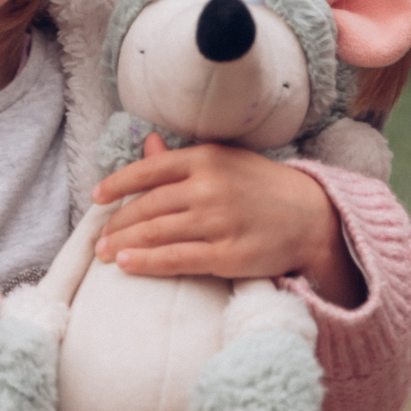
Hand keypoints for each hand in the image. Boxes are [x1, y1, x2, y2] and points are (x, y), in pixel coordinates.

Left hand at [95, 136, 365, 308]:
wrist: (313, 218)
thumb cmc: (264, 187)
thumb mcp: (226, 161)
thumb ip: (183, 159)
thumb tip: (146, 145)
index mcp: (206, 158)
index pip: (149, 169)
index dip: (117, 184)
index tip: (97, 197)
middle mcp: (209, 187)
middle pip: (147, 206)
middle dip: (117, 223)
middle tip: (98, 237)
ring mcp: (218, 222)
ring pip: (156, 233)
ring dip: (123, 244)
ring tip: (105, 253)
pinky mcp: (227, 254)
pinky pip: (176, 259)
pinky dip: (146, 262)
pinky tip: (126, 265)